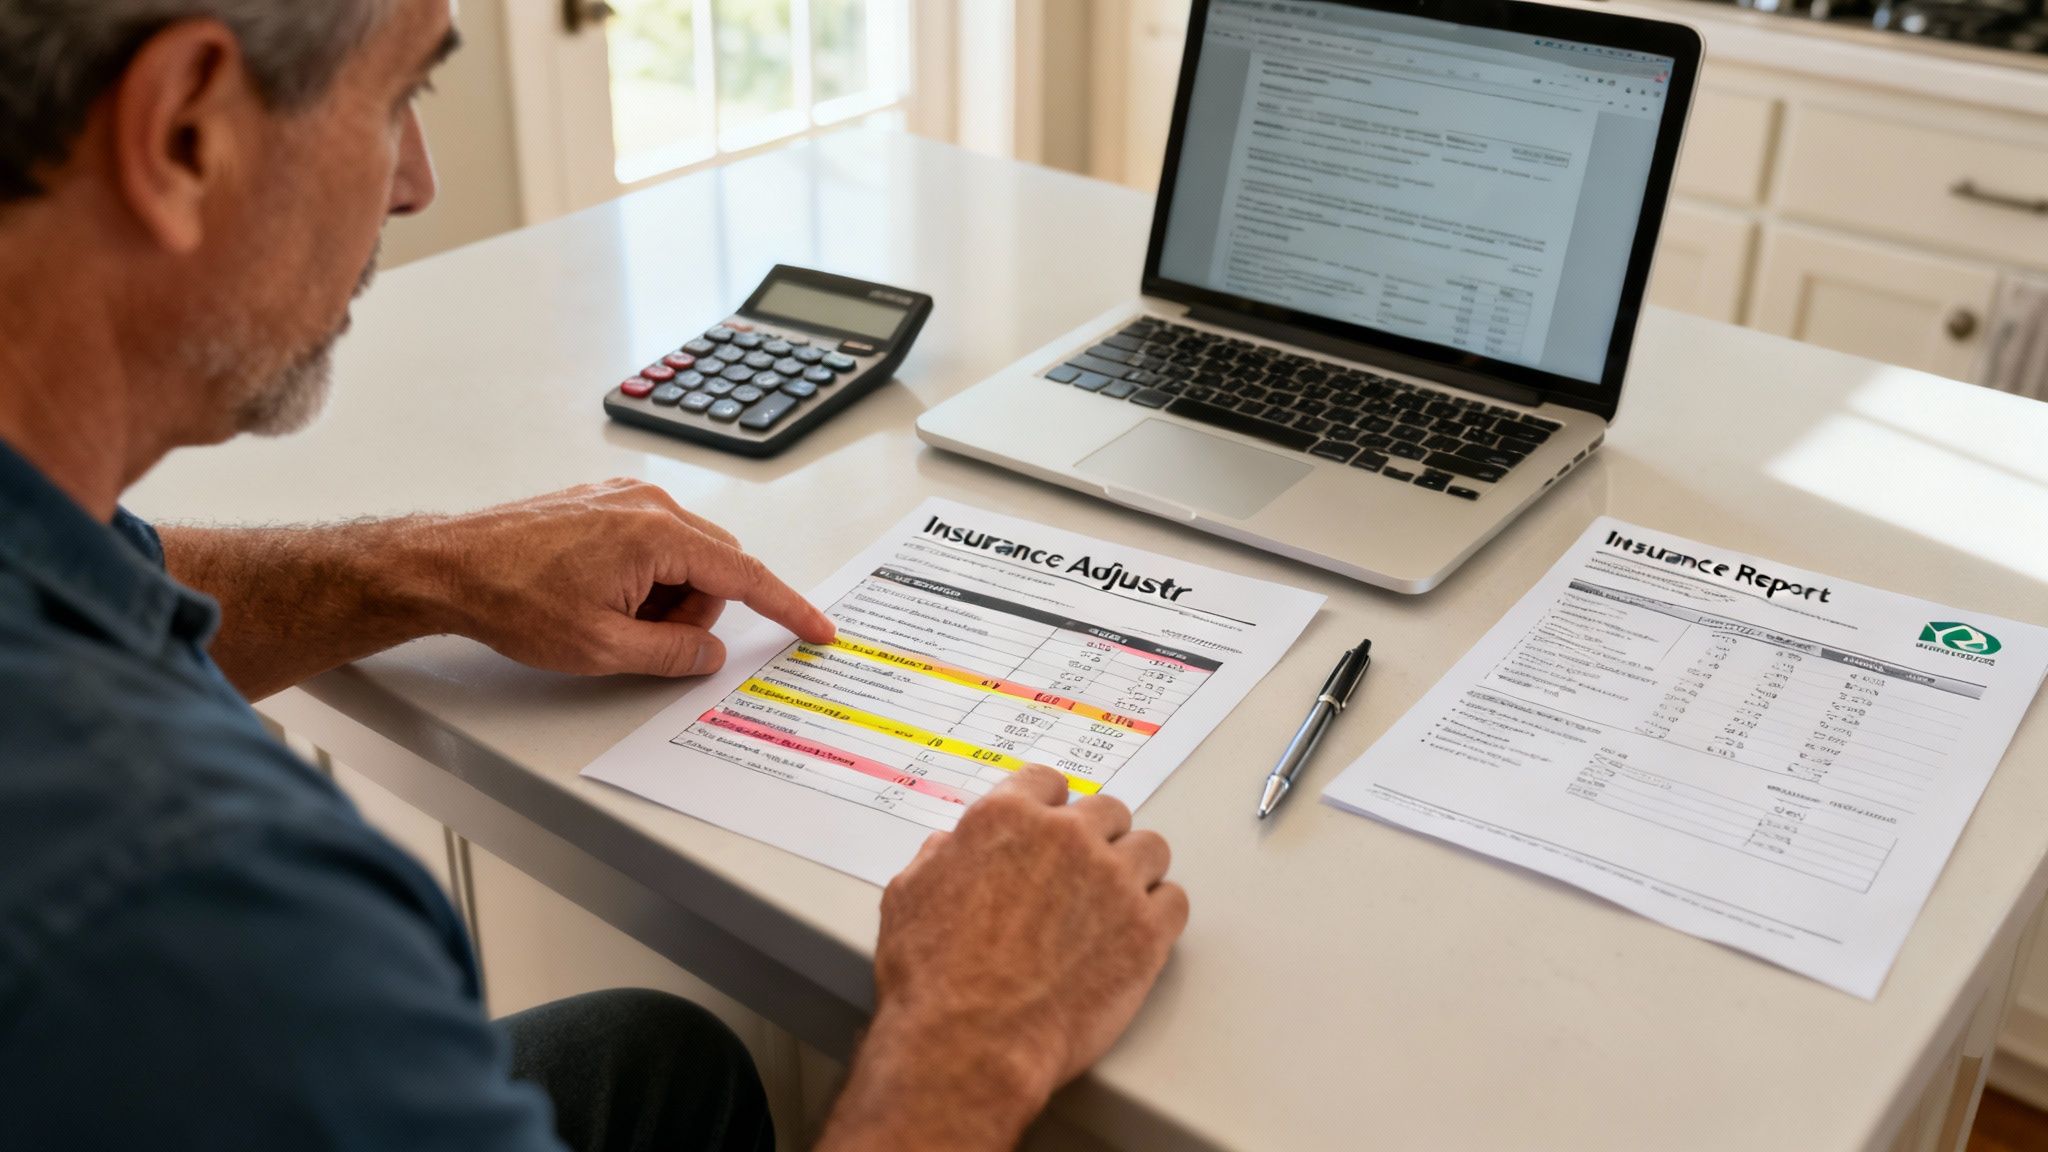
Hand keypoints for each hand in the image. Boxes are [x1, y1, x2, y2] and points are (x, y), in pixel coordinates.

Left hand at [434, 478, 834, 675]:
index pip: (744, 574)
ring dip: (667, 594)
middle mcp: (647, 504)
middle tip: (650, 639)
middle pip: (716, 563)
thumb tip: (708, 652)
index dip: (786, 607)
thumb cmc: (511, 599)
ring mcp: (623, 497)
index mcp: (657, 535)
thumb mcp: (602, 648)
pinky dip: (644, 576)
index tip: (815, 628)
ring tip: (609, 617)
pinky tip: (599, 596)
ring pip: (683, 554)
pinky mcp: (602, 502)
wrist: (447, 567)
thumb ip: (672, 652)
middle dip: (699, 608)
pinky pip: (651, 541)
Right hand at [851, 765, 1189, 1141]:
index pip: (1047, 783)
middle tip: (1085, 875)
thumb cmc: (933, 979)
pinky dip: (1160, 915)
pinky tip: (1139, 934)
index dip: (1049, 808)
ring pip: (1151, 848)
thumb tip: (952, 847)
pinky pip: (1175, 901)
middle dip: (1097, 839)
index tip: (1054, 827)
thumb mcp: (909, 896)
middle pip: (1108, 812)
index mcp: (1007, 818)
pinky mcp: (1146, 931)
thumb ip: (939, 856)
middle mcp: (1066, 837)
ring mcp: (1112, 881)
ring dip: (1135, 871)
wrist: (969, 1042)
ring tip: (1117, 904)